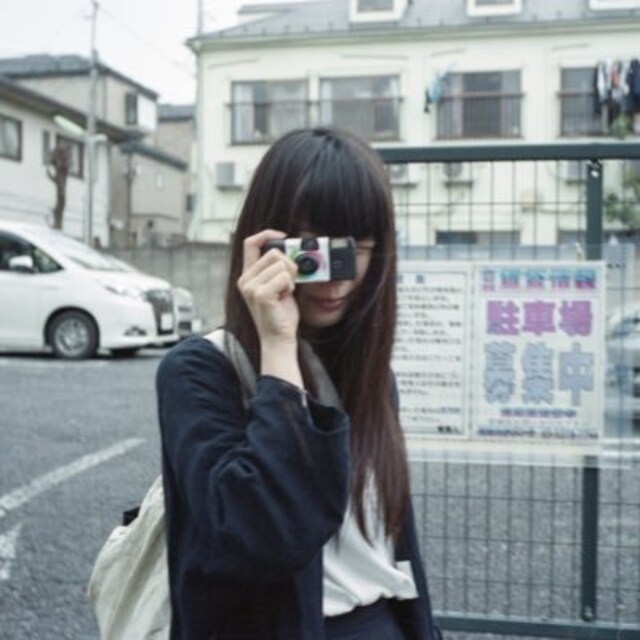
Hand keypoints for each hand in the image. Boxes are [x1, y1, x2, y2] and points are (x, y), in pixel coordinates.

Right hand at [237, 229, 299, 349]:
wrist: (278, 338)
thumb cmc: (280, 314)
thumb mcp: (277, 286)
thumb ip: (277, 268)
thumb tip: (290, 251)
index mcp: (247, 275)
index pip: (251, 243)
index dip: (267, 235)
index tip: (283, 237)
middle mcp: (245, 280)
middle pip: (274, 253)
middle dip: (289, 266)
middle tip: (288, 284)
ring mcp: (250, 287)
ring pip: (281, 264)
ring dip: (290, 278)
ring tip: (284, 294)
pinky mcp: (260, 295)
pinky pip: (285, 277)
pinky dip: (290, 287)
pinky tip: (284, 299)